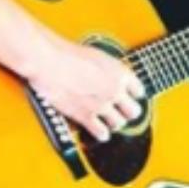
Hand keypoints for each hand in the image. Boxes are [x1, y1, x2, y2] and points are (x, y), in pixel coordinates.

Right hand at [30, 37, 144, 142]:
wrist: (49, 62)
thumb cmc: (67, 53)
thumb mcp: (96, 55)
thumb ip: (107, 70)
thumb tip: (108, 76)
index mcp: (120, 72)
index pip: (139, 90)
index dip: (133, 94)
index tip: (129, 96)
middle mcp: (115, 90)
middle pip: (134, 111)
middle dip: (128, 112)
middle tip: (121, 111)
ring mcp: (102, 105)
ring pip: (119, 124)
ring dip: (114, 123)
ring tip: (108, 121)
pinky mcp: (86, 116)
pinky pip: (102, 133)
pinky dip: (101, 134)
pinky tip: (99, 131)